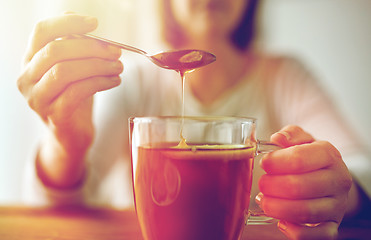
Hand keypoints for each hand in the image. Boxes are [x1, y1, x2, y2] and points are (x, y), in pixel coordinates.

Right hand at [17, 13, 122, 187]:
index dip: (67, 23)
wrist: (72, 134)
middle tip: (116, 50)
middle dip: (91, 47)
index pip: (41, 32)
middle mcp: (27, 78)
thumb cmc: (74, 97)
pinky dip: (100, 82)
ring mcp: (38, 98)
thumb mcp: (73, 68)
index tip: (94, 23)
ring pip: (65, 71)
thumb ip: (74, 48)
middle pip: (55, 50)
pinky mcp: (54, 115)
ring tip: (119, 66)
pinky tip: (115, 81)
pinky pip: (77, 92)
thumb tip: (85, 24)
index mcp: (30, 60)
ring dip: (98, 65)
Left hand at [257, 125, 351, 238]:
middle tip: (262, 184)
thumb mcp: (302, 140)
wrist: (331, 178)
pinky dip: (296, 232)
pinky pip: (318, 235)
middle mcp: (337, 180)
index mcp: (328, 154)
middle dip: (273, 186)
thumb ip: (290, 134)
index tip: (264, 164)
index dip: (276, 162)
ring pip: (306, 212)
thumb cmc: (310, 157)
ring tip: (264, 201)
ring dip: (278, 208)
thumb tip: (277, 139)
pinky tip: (281, 222)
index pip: (299, 158)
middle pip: (300, 186)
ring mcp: (337, 205)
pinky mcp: (333, 225)